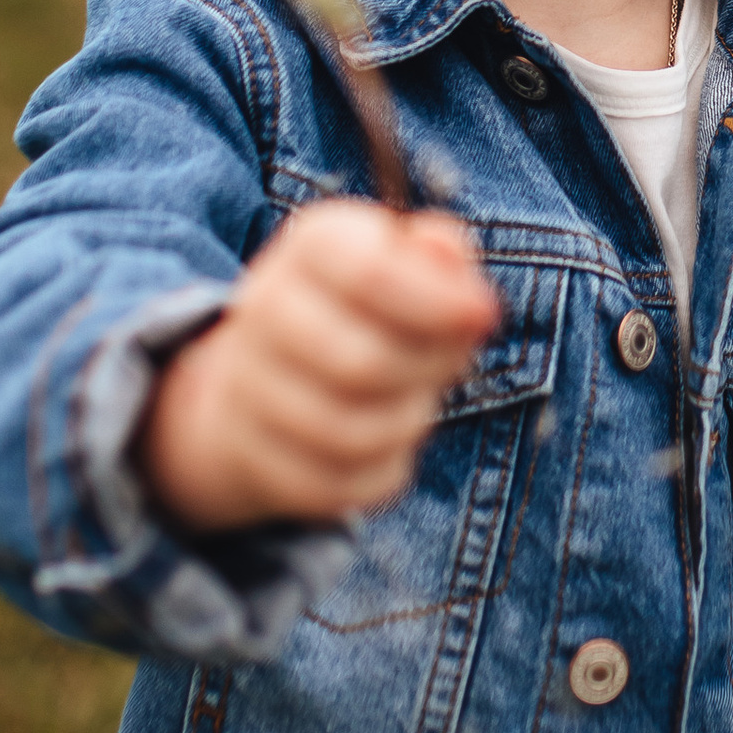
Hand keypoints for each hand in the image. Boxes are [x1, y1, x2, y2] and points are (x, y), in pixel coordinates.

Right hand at [137, 202, 498, 532]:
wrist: (258, 376)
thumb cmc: (359, 308)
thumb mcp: (400, 261)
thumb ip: (439, 259)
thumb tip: (456, 273)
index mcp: (309, 247)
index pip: (370, 274)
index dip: (438, 302)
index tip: (482, 313)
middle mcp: (263, 312)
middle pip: (364, 362)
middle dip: (428, 371)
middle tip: (448, 362)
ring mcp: (250, 392)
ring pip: (352, 433)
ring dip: (408, 421)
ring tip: (415, 398)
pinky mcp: (261, 463)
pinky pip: (342, 485)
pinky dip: (384, 467)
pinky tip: (387, 438)